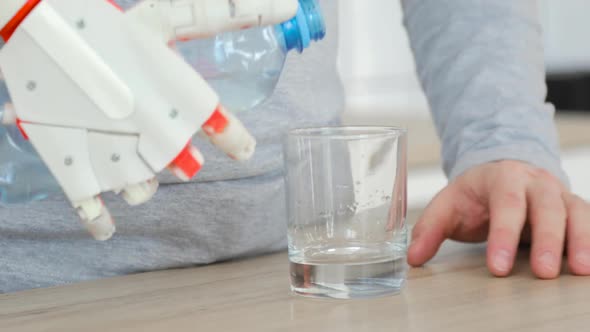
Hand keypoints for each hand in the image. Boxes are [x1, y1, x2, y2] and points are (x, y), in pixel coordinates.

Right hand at [0, 0, 296, 239]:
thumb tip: (291, 7)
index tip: (243, 149)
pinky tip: (107, 228)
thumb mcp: (169, 17)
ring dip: (142, 180)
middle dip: (182, 160)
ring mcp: (110, 151)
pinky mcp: (71, 164)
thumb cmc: (109, 24)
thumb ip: (229, 15)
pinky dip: (100, 222)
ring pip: (142, 189)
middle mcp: (149, 130)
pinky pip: (91, 207)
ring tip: (127, 155)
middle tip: (176, 148)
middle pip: (182, 166)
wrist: (35, 26)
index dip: (234, 139)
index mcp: (176, 95)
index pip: (220, 126)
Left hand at [408, 160, 589, 278]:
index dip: (502, 235)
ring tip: (578, 270)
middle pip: (545, 206)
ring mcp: (557, 193)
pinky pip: (587, 221)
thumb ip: (430, 229)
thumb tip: (414, 257)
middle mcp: (534, 182)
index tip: (498, 267)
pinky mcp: (572, 207)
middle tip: (543, 272)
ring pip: (574, 212)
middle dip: (546, 240)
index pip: (504, 203)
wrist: (501, 170)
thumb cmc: (474, 193)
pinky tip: (587, 263)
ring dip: (578, 241)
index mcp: (501, 176)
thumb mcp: (447, 205)